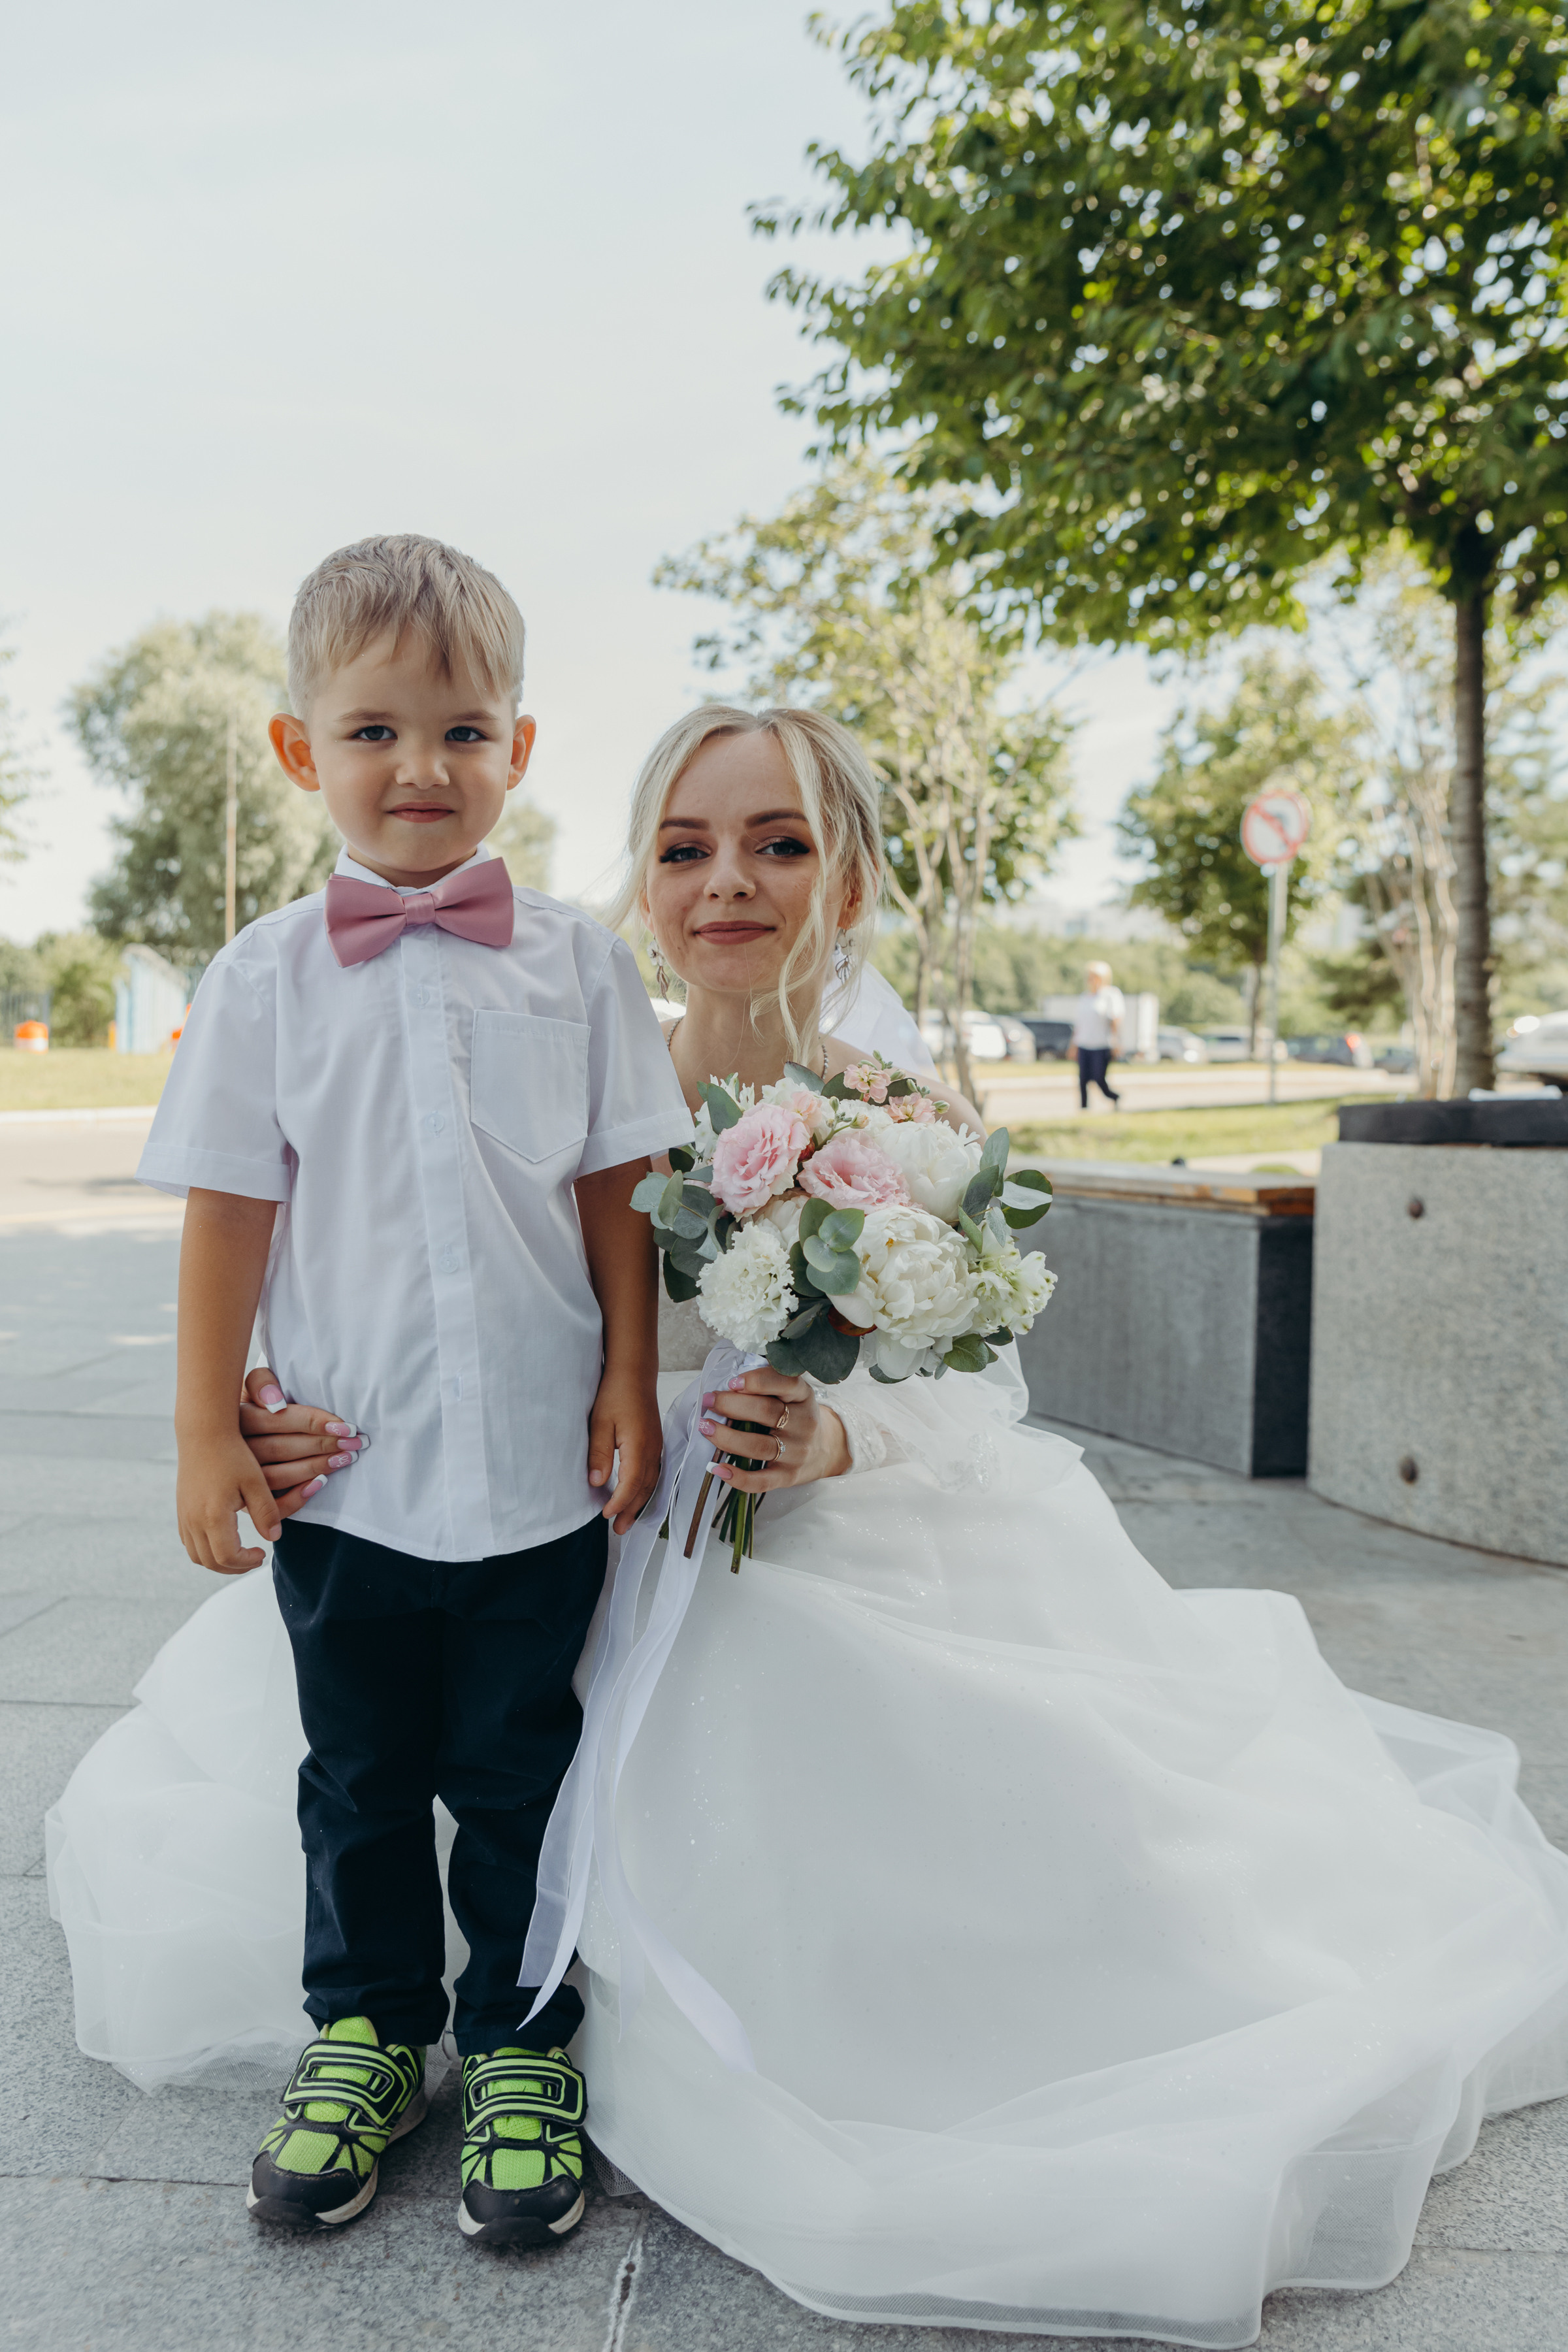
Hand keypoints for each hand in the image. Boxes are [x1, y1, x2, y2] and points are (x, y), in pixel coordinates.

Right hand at [176, 1429, 284, 1573]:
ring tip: (240, 1553)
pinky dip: (206, 1549)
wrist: (204, 1433)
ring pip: (196, 1555)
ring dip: (218, 1561)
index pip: (228, 1557)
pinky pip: (189, 1542)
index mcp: (213, 1516)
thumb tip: (273, 1538)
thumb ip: (266, 1512)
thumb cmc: (233, 1455)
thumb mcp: (255, 1483)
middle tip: (253, 1558)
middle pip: (210, 1562)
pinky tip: (223, 1539)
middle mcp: (193, 1520)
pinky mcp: (181, 1509)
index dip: (247, 1562)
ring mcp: (184, 1516)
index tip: (262, 1553)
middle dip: (234, 1567)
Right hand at [239, 1365, 366, 1520]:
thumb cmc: (256, 1408)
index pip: (276, 1420)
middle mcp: (235, 1452)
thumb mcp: (254, 1389)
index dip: (311, 1422)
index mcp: (236, 1420)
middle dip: (322, 1444)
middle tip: (355, 1442)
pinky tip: (320, 1483)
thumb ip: (262, 1384)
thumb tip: (275, 1402)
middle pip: (280, 1449)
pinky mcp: (249, 1502)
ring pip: (277, 1477)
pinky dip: (297, 1497)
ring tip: (345, 1458)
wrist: (228, 1437)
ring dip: (315, 1467)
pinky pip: (273, 1507)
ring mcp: (240, 1480)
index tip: (344, 1424)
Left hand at [588, 1365, 662, 1533]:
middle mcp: (652, 1450)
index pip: (631, 1485)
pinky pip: (653, 1473)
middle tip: (619, 1530)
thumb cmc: (616, 1394)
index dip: (619, 1503)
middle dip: (632, 1511)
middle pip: (644, 1489)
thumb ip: (599, 1454)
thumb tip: (597, 1483)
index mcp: (639, 1447)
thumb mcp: (600, 1423)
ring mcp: (656, 1446)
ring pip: (651, 1483)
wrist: (634, 1372)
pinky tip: (637, 1494)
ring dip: (639, 1503)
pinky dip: (645, 1489)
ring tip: (627, 1520)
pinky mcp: (654, 1442)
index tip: (605, 1516)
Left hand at [699, 1369, 849, 1494]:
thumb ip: (767, 1385)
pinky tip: (717, 1468)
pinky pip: (761, 1480)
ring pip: (759, 1446)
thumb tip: (727, 1384)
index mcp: (803, 1396)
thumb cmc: (794, 1416)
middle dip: (731, 1405)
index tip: (732, 1382)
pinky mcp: (788, 1476)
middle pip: (767, 1412)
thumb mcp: (791, 1394)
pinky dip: (737, 1477)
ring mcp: (797, 1452)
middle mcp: (804, 1423)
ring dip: (727, 1438)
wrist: (823, 1451)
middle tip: (708, 1401)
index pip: (786, 1383)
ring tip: (705, 1427)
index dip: (757, 1381)